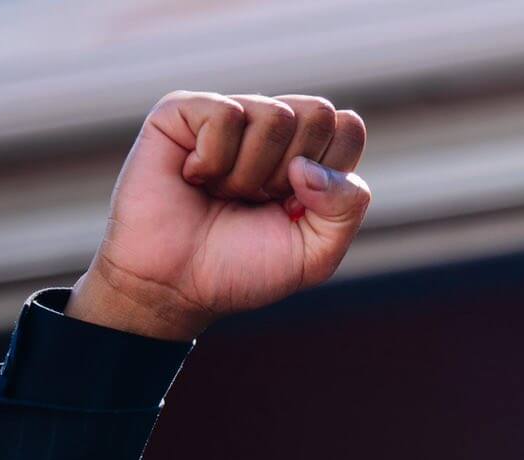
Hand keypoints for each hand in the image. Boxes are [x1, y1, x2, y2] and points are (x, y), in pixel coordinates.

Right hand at [66, 91, 371, 340]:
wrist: (175, 286)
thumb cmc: (243, 268)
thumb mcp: (316, 254)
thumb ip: (346, 207)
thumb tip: (306, 164)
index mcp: (309, 154)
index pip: (348, 129)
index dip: (329, 174)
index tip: (296, 207)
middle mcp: (271, 127)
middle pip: (317, 113)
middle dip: (290, 173)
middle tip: (257, 200)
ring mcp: (228, 114)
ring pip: (275, 115)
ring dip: (250, 174)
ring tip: (222, 193)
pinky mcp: (183, 110)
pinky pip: (227, 115)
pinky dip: (213, 160)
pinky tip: (193, 177)